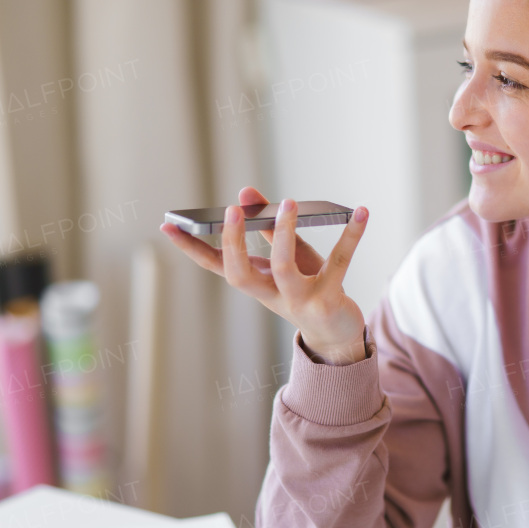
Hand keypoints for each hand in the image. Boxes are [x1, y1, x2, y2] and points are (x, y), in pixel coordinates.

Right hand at [159, 187, 369, 363]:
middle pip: (241, 274)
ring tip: (288, 202)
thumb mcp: (286, 259)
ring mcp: (298, 301)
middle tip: (233, 210)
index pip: (215, 266)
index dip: (190, 248)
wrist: (336, 334)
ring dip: (284, 235)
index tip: (167, 226)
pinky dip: (351, 235)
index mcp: (255, 283)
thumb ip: (269, 228)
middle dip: (234, 243)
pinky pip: (339, 262)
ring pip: (285, 270)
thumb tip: (246, 193)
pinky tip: (361, 212)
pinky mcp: (328, 299)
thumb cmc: (307, 289)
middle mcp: (271, 295)